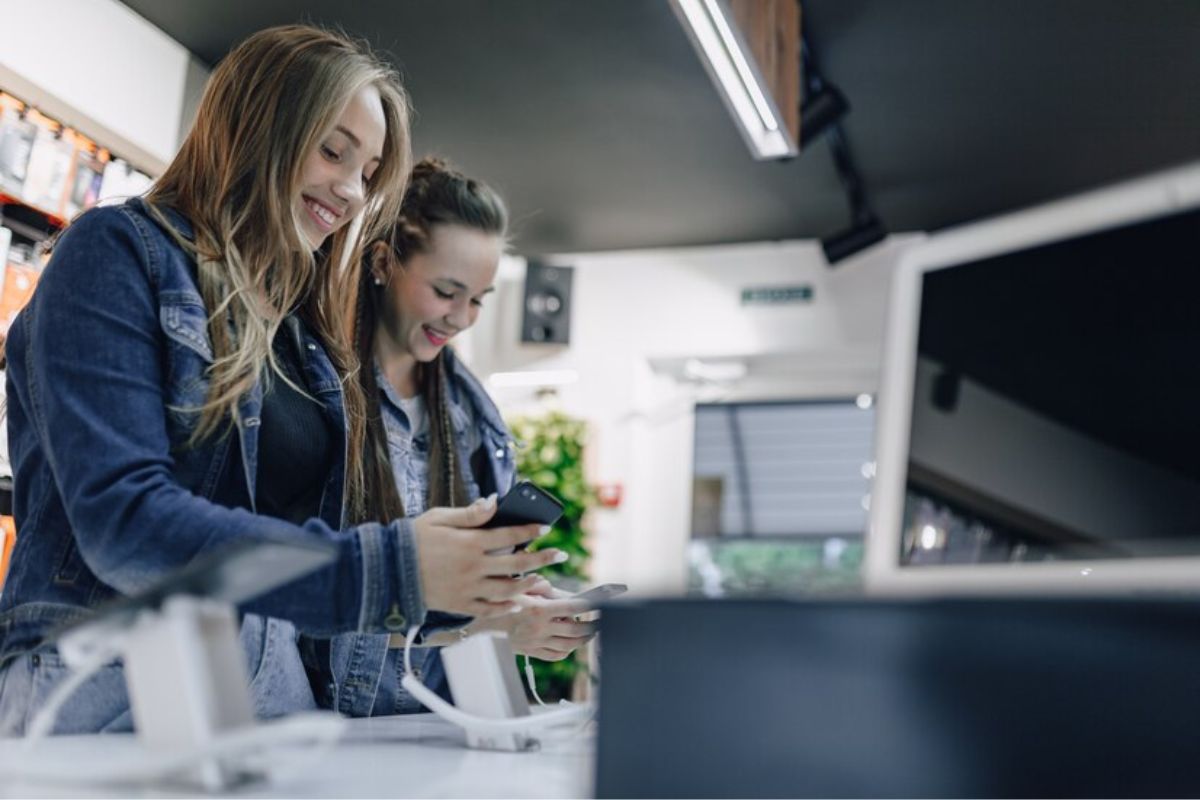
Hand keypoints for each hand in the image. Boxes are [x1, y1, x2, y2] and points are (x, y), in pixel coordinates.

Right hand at [413, 495, 566, 618]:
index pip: (508, 535)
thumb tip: (494, 502)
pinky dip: (507, 607)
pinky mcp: (460, 604)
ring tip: (543, 579)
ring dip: (529, 585)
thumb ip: (469, 514)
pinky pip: (489, 609)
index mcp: (469, 543)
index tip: (545, 528)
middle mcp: (472, 567)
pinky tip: (518, 602)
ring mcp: (468, 589)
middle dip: (542, 559)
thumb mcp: (438, 518)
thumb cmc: (413, 540)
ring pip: (508, 590)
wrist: (387, 571)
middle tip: (560, 555)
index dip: (529, 531)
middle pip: (517, 564)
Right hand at [472, 590, 596, 660]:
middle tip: (602, 621)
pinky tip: (571, 642)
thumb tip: (570, 595)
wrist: (481, 619)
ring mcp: (536, 642)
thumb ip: (548, 589)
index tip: (603, 604)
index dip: (591, 605)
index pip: (573, 607)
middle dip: (593, 626)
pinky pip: (556, 655)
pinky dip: (568, 650)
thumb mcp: (524, 587)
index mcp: (539, 609)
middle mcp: (539, 628)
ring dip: (584, 639)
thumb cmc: (504, 599)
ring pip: (569, 645)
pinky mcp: (531, 652)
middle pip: (576, 630)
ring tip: (591, 632)